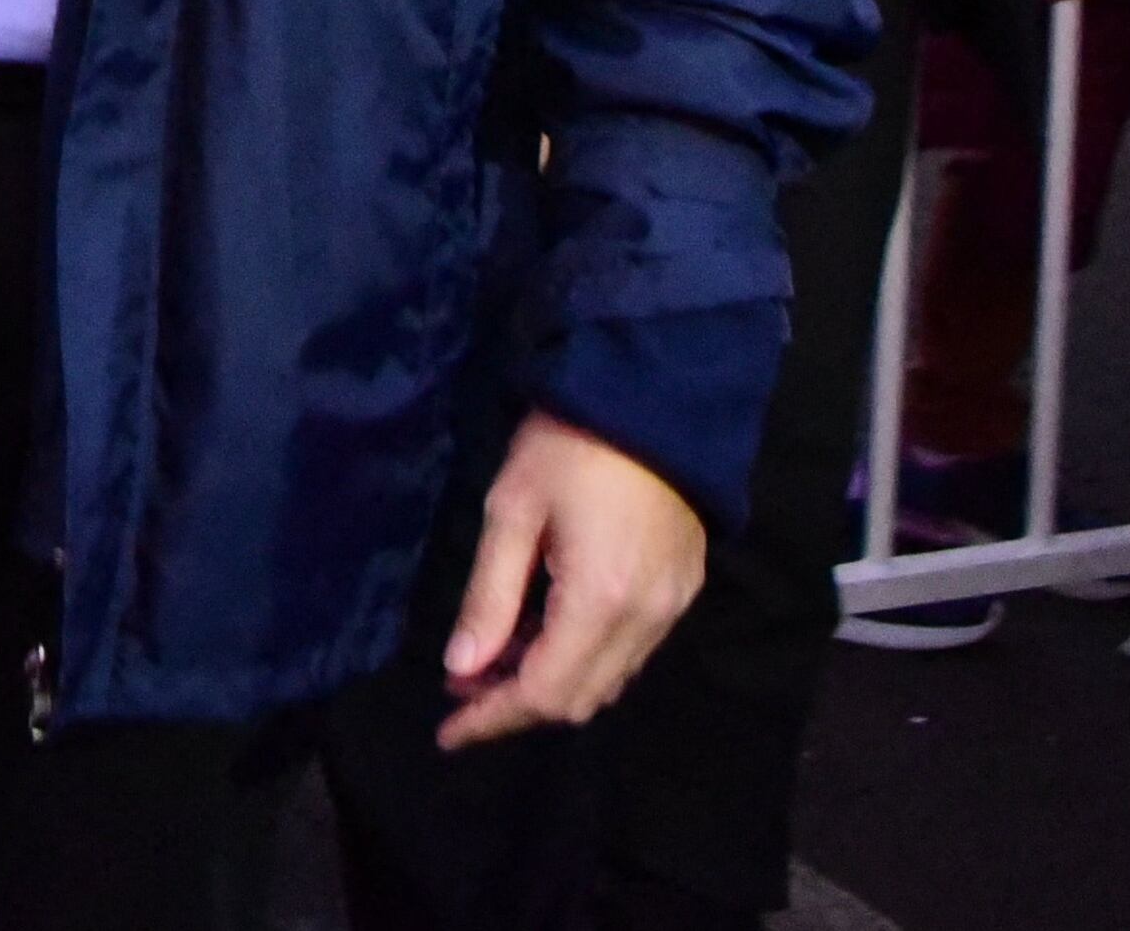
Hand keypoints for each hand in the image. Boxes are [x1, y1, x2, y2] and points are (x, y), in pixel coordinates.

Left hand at [436, 412, 706, 749]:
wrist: (652, 397)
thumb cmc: (568, 444)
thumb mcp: (512, 511)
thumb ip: (489, 596)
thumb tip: (460, 667)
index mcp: (600, 600)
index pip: (543, 691)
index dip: (492, 718)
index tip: (446, 732)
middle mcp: (646, 619)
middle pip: (579, 699)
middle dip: (515, 706)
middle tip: (461, 689)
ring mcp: (672, 609)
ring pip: (607, 681)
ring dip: (549, 685)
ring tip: (491, 662)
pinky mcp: (682, 592)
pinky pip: (630, 653)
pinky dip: (582, 660)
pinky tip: (541, 634)